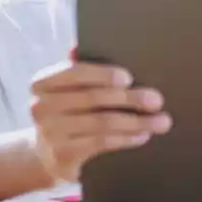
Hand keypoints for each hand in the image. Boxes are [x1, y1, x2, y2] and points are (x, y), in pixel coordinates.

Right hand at [29, 57, 170, 181]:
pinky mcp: (63, 156)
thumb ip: (78, 68)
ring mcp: (50, 133)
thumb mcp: (69, 90)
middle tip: (157, 100)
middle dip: (130, 98)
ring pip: (102, 122)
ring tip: (160, 121)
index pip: (75, 72)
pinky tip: (143, 135)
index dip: (103, 74)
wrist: (49, 154)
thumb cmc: (69, 112)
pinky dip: (126, 138)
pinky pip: (102, 143)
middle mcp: (40, 107)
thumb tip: (79, 46)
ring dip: (136, 121)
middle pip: (93, 98)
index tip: (129, 77)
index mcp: (43, 83)